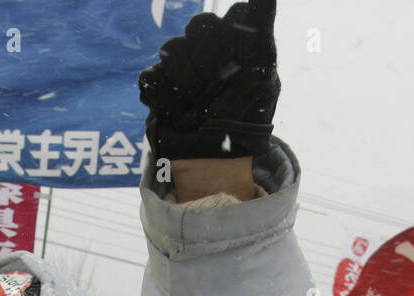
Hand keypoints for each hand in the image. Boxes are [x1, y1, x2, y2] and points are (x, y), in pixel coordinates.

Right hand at [139, 0, 278, 159]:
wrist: (214, 160)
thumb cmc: (244, 119)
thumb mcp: (261, 71)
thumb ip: (259, 27)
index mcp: (234, 41)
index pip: (226, 16)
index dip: (231, 41)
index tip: (239, 66)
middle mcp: (206, 49)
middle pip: (198, 26)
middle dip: (209, 63)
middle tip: (217, 89)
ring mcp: (179, 67)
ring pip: (172, 51)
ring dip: (188, 86)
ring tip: (198, 107)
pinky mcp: (157, 86)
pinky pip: (152, 78)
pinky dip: (166, 101)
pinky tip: (179, 115)